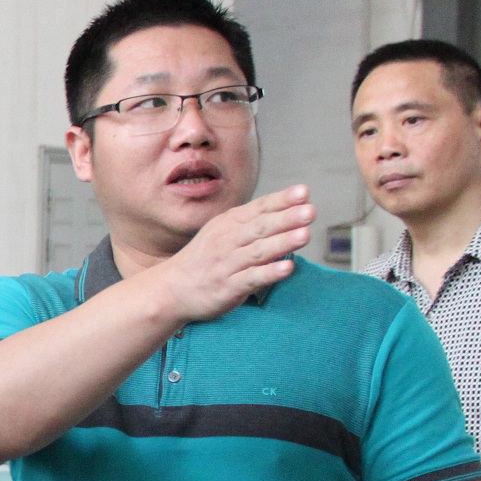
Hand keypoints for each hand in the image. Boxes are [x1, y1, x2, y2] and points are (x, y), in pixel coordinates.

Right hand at [145, 187, 313, 326]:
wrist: (171, 289)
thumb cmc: (205, 259)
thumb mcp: (222, 232)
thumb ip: (252, 222)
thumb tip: (293, 209)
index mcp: (228, 224)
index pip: (259, 208)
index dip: (281, 200)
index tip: (303, 192)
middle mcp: (227, 241)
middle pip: (260, 228)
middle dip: (286, 219)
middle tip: (310, 211)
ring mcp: (227, 265)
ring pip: (258, 251)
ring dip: (282, 243)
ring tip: (305, 235)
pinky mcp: (227, 288)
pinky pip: (251, 278)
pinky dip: (270, 272)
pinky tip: (287, 267)